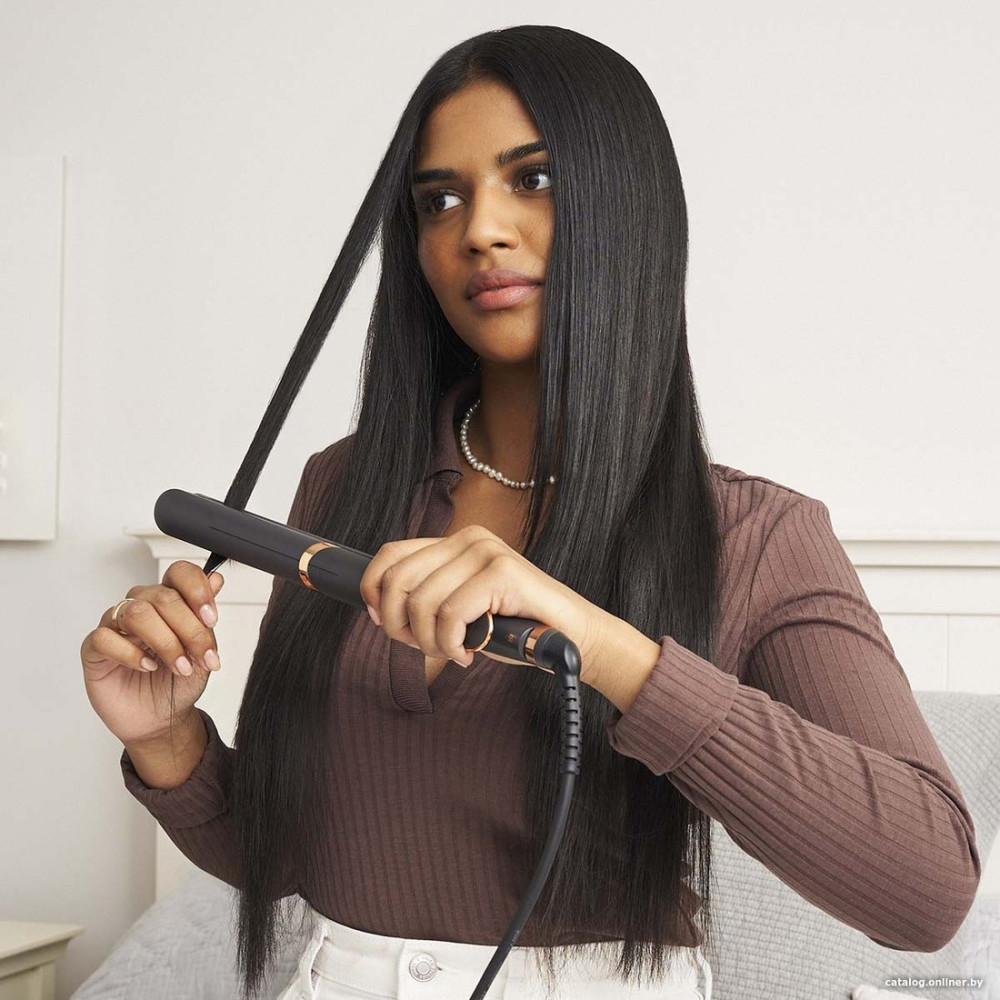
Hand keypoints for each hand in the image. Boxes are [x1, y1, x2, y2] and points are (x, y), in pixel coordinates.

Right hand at [80, 561, 224, 744]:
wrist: (162, 719)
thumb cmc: (178, 683)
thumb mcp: (203, 652)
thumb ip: (206, 618)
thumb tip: (216, 579)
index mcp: (169, 602)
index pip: (178, 573)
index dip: (197, 589)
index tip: (211, 618)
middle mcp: (141, 607)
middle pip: (162, 596)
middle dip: (189, 629)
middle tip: (202, 657)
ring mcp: (115, 625)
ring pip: (136, 612)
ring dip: (165, 641)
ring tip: (179, 666)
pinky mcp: (95, 649)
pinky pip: (105, 637)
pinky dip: (131, 652)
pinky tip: (147, 666)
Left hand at [358, 524, 607, 673]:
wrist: (572, 637)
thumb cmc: (515, 628)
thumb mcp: (462, 609)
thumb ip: (430, 598)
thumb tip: (382, 610)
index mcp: (454, 542)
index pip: (391, 554)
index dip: (373, 589)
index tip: (380, 621)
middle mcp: (468, 539)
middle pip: (398, 579)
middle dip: (399, 624)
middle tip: (424, 646)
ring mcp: (486, 552)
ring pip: (421, 602)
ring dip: (430, 642)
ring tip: (453, 651)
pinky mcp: (502, 572)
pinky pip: (449, 615)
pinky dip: (450, 645)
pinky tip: (469, 652)